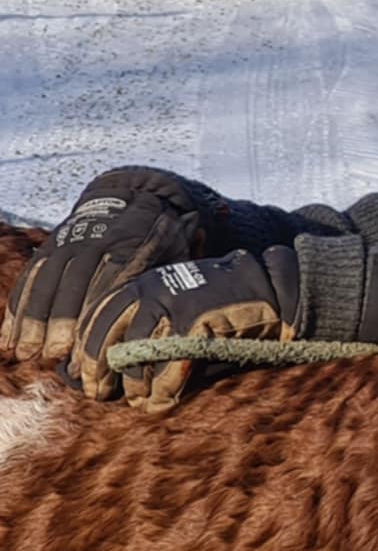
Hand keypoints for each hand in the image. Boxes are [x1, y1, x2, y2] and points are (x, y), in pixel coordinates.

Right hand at [0, 170, 209, 366]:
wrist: (132, 197)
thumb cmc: (162, 240)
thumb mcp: (177, 250)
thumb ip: (177, 274)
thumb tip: (187, 300)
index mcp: (131, 244)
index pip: (109, 279)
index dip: (94, 312)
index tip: (85, 342)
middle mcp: (95, 240)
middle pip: (72, 280)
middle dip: (57, 319)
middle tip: (49, 353)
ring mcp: (69, 241)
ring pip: (46, 279)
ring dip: (32, 318)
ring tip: (24, 352)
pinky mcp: (50, 245)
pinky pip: (31, 276)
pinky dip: (18, 306)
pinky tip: (9, 336)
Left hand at [74, 246, 301, 412]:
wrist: (272, 287)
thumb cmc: (224, 303)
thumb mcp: (179, 303)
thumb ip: (150, 325)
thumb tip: (114, 364)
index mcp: (143, 284)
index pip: (97, 316)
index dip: (85, 349)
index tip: (81, 375)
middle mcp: (152, 290)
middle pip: (107, 334)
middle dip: (98, 369)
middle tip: (98, 393)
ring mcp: (175, 304)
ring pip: (135, 353)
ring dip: (134, 383)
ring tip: (137, 400)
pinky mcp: (198, 322)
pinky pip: (171, 365)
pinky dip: (164, 388)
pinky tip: (162, 402)